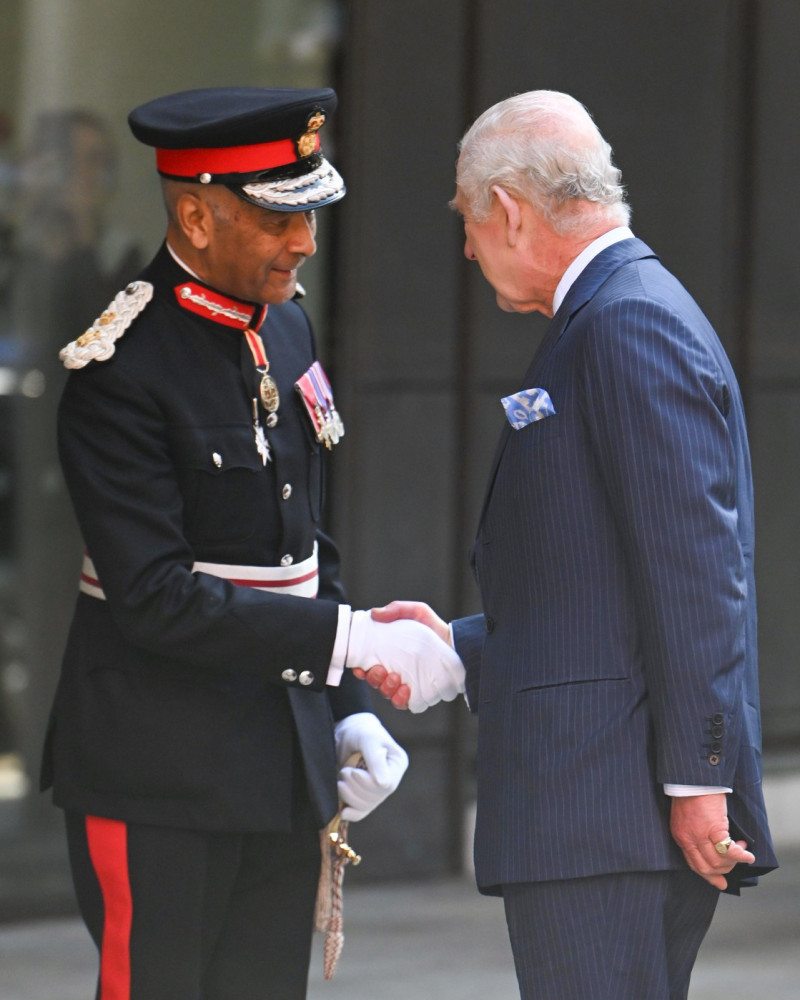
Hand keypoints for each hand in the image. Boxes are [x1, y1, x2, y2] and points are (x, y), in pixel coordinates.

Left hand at [334, 712, 407, 820]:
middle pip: (375, 798)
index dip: (367, 783)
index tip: (353, 771)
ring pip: (365, 805)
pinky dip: (351, 812)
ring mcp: (377, 789)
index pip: (386, 786)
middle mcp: (390, 779)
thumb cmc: (361, 731)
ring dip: (348, 795)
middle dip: (355, 787)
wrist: (347, 732)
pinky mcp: (364, 795)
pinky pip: (360, 812)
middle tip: (344, 771)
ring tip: (341, 778)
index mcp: (397, 765)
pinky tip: (343, 811)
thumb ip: (376, 759)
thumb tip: (385, 785)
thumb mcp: (368, 739)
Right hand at [346, 609, 464, 712]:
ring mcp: (405, 683)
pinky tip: (405, 690)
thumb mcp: (417, 612)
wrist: (457, 644)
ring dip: (386, 688)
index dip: (359, 668)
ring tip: (396, 678)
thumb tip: (374, 613)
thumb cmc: (434, 628)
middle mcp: (393, 670)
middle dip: (373, 678)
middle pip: (373, 680)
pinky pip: (403, 703)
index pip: (366, 665)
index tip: (360, 667)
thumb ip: (397, 609)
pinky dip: (400, 699)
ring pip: (386, 692)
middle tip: (381, 670)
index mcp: (387, 654)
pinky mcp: (418, 692)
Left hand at [670, 793, 754, 889]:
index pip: (693, 864)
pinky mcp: (714, 828)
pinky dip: (741, 855)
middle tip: (734, 867)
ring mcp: (700, 835)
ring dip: (733, 862)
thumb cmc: (691, 795)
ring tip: (741, 850)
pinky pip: (729, 850)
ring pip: (718, 862)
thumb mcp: (685, 818)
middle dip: (723, 872)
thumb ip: (693, 834)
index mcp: (680, 837)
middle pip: (706, 867)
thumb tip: (711, 849)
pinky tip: (748, 855)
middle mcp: (688, 839)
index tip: (720, 883)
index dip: (708, 876)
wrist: (692, 778)